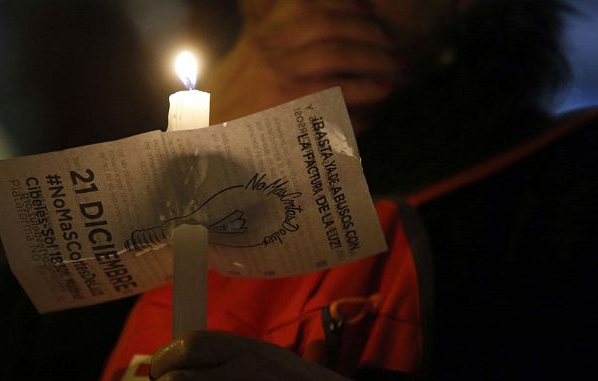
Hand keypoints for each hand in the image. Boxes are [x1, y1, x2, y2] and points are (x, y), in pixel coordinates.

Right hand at [205, 0, 402, 131]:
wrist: (203, 150)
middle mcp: (268, 50)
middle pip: (329, 26)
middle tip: (393, 47)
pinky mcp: (286, 106)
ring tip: (393, 72)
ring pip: (336, 53)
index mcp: (261, 38)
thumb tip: (316, 49)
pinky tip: (379, 99)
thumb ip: (275, 58)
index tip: (371, 16)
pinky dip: (363, 93)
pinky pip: (335, 92)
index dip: (348, 10)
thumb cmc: (225, 121)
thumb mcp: (243, 76)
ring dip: (373, 60)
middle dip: (369, 34)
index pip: (310, 8)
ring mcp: (276, 75)